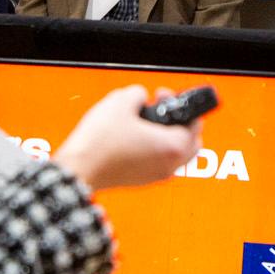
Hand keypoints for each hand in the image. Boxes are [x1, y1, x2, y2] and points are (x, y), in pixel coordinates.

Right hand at [52, 85, 202, 191]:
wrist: (79, 168)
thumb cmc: (100, 143)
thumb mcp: (120, 101)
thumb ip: (138, 93)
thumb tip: (140, 96)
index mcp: (172, 146)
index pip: (195, 124)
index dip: (181, 104)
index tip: (164, 96)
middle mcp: (169, 165)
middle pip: (192, 143)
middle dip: (181, 123)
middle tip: (163, 110)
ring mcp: (155, 176)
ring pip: (177, 155)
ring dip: (169, 137)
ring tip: (148, 123)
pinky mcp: (141, 180)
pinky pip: (159, 163)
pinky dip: (155, 150)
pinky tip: (137, 138)